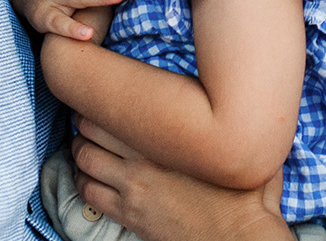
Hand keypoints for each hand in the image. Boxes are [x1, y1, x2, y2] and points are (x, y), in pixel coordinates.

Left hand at [71, 119, 290, 240]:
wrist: (238, 238)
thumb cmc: (245, 196)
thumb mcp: (242, 147)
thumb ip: (232, 125)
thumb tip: (236, 101)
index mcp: (166, 137)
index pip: (114, 106)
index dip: (103, 98)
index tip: (105, 98)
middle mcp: (143, 158)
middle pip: (92, 128)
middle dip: (86, 121)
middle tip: (89, 119)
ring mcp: (132, 188)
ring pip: (84, 158)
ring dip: (80, 149)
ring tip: (85, 146)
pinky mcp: (130, 215)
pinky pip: (89, 193)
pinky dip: (82, 181)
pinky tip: (89, 177)